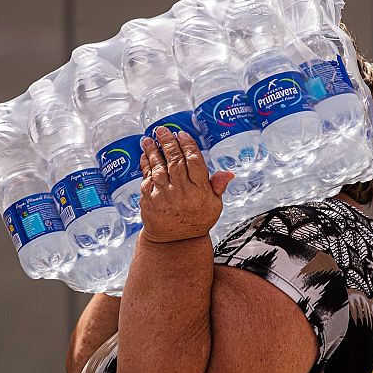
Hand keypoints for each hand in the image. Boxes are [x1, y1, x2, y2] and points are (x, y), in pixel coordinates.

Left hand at [138, 126, 233, 243]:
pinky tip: (144, 155)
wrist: (176, 242)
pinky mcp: (150, 200)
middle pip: (175, 161)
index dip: (188, 146)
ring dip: (152, 151)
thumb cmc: (197, 220)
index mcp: (200, 191)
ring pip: (158, 167)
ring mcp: (164, 196)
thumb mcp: (214, 205)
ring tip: (148, 139)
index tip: (182, 134)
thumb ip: (218, 187)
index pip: (195, 162)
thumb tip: (228, 173)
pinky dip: (145, 165)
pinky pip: (147, 178)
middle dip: (168, 143)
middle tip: (163, 130)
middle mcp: (182, 192)